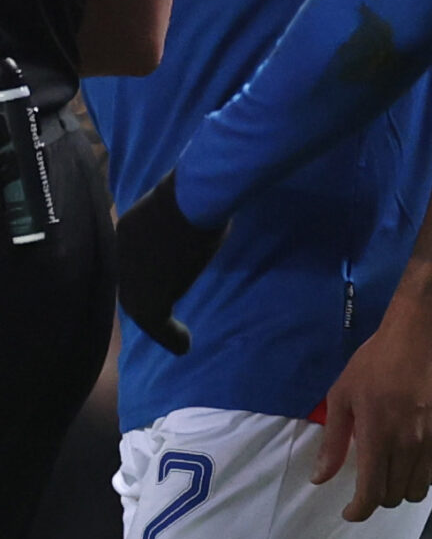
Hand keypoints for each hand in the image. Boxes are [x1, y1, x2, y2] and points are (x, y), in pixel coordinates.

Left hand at [116, 173, 226, 353]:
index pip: (133, 258)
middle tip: (164, 319)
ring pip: (140, 306)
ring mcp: (133, 278)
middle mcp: (122, 255)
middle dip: (146, 301)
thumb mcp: (182, 202)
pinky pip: (157, 323)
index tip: (164, 282)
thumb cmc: (194, 193)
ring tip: (176, 339)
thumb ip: (180, 215)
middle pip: (132, 284)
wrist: (191, 202)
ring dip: (159, 326)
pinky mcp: (150, 299)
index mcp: (128, 229)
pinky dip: (170, 337)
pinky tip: (184, 345)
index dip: (146, 273)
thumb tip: (201, 211)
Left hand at [312, 295, 431, 522]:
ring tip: (394, 474)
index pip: (371, 496)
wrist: (423, 336)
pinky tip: (416, 463)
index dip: (358, 511)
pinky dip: (426, 477)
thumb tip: (320, 478)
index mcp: (376, 438)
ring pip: (418, 490)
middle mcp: (407, 446)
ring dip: (402, 489)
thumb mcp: (343, 396)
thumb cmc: (376, 362)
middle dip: (378, 498)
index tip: (351, 510)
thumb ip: (333, 441)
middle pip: (394, 496)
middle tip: (371, 483)